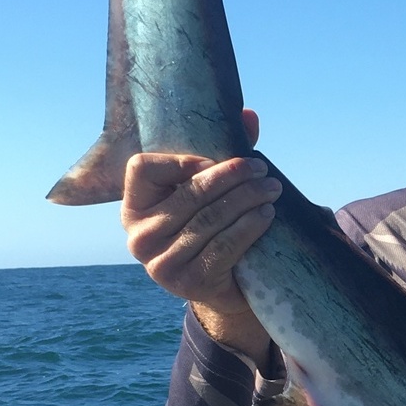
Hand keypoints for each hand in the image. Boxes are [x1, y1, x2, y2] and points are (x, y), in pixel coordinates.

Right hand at [121, 109, 278, 366]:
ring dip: (247, 199)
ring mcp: (161, 263)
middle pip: (189, 193)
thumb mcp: (206, 193)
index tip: (212, 161)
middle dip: (231, 177)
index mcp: (134, 206)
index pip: (142, 167)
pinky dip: (249, 226)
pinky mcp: (189, 283)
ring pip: (210, 219)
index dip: (180, 160)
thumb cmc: (209, 229)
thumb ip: (220, 154)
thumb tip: (248, 116)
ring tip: (272, 189)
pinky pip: (224, 246)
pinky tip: (266, 214)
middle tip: (261, 170)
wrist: (218, 289)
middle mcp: (139, 236)